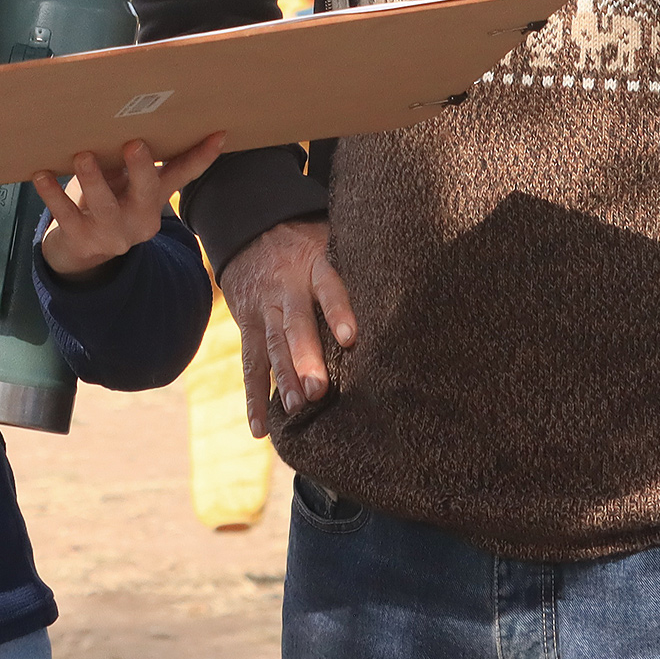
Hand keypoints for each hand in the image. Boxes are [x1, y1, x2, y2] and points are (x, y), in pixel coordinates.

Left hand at [35, 134, 227, 280]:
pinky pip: (67, 215)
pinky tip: (41, 175)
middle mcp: (140, 218)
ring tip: (83, 156)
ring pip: (104, 205)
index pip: (183, 174)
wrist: (82, 252)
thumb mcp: (128, 185)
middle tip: (134, 143)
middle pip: (146, 191)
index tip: (218, 133)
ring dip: (93, 179)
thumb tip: (134, 114)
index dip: (202, 156)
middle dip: (141, 168)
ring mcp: (111, 233)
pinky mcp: (82, 240)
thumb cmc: (108, 201)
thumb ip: (136, 161)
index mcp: (155, 199)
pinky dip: (52, 195)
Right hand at [217, 219, 353, 437]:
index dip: (337, 311)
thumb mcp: (331, 241)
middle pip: (295, 325)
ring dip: (283, 378)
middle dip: (305, 358)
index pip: (328, 287)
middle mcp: (287, 289)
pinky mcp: (248, 327)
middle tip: (318, 389)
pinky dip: (253, 398)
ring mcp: (265, 309)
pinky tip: (260, 428)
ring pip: (272, 346)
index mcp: (315, 266)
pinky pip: (250, 364)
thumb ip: (357, 265)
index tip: (349, 338)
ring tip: (295, 407)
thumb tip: (411, 284)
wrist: (252, 229)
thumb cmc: (309, 244)